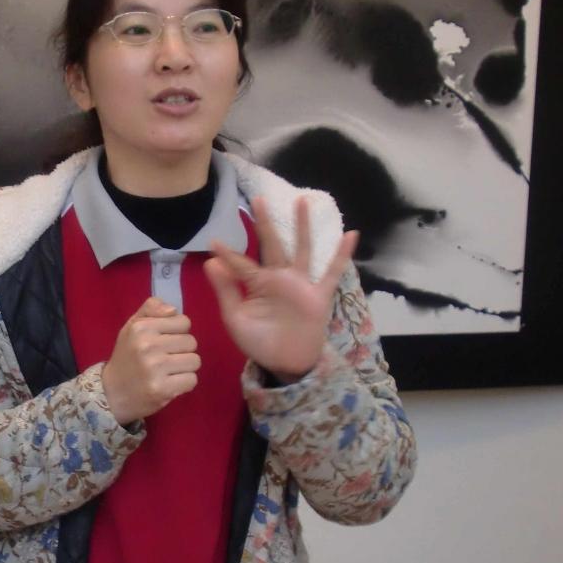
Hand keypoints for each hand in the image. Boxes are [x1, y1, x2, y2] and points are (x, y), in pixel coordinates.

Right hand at [101, 296, 199, 424]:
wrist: (112, 393)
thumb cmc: (127, 357)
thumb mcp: (132, 326)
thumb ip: (151, 308)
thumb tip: (173, 309)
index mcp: (141, 328)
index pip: (184, 322)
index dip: (178, 332)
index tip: (165, 341)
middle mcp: (148, 346)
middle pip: (191, 342)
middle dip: (182, 350)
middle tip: (166, 358)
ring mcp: (155, 368)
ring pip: (194, 361)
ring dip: (185, 367)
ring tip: (169, 371)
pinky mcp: (162, 389)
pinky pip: (192, 380)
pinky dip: (184, 383)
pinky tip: (170, 383)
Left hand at [205, 195, 357, 381]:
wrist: (284, 363)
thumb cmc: (258, 340)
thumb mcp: (236, 318)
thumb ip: (226, 290)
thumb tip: (211, 262)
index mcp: (256, 283)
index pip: (240, 264)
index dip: (228, 255)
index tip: (214, 242)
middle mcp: (278, 278)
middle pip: (272, 245)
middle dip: (265, 223)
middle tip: (258, 198)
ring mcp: (300, 284)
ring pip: (301, 249)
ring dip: (302, 226)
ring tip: (301, 200)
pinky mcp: (318, 295)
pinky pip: (332, 273)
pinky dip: (341, 255)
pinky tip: (351, 234)